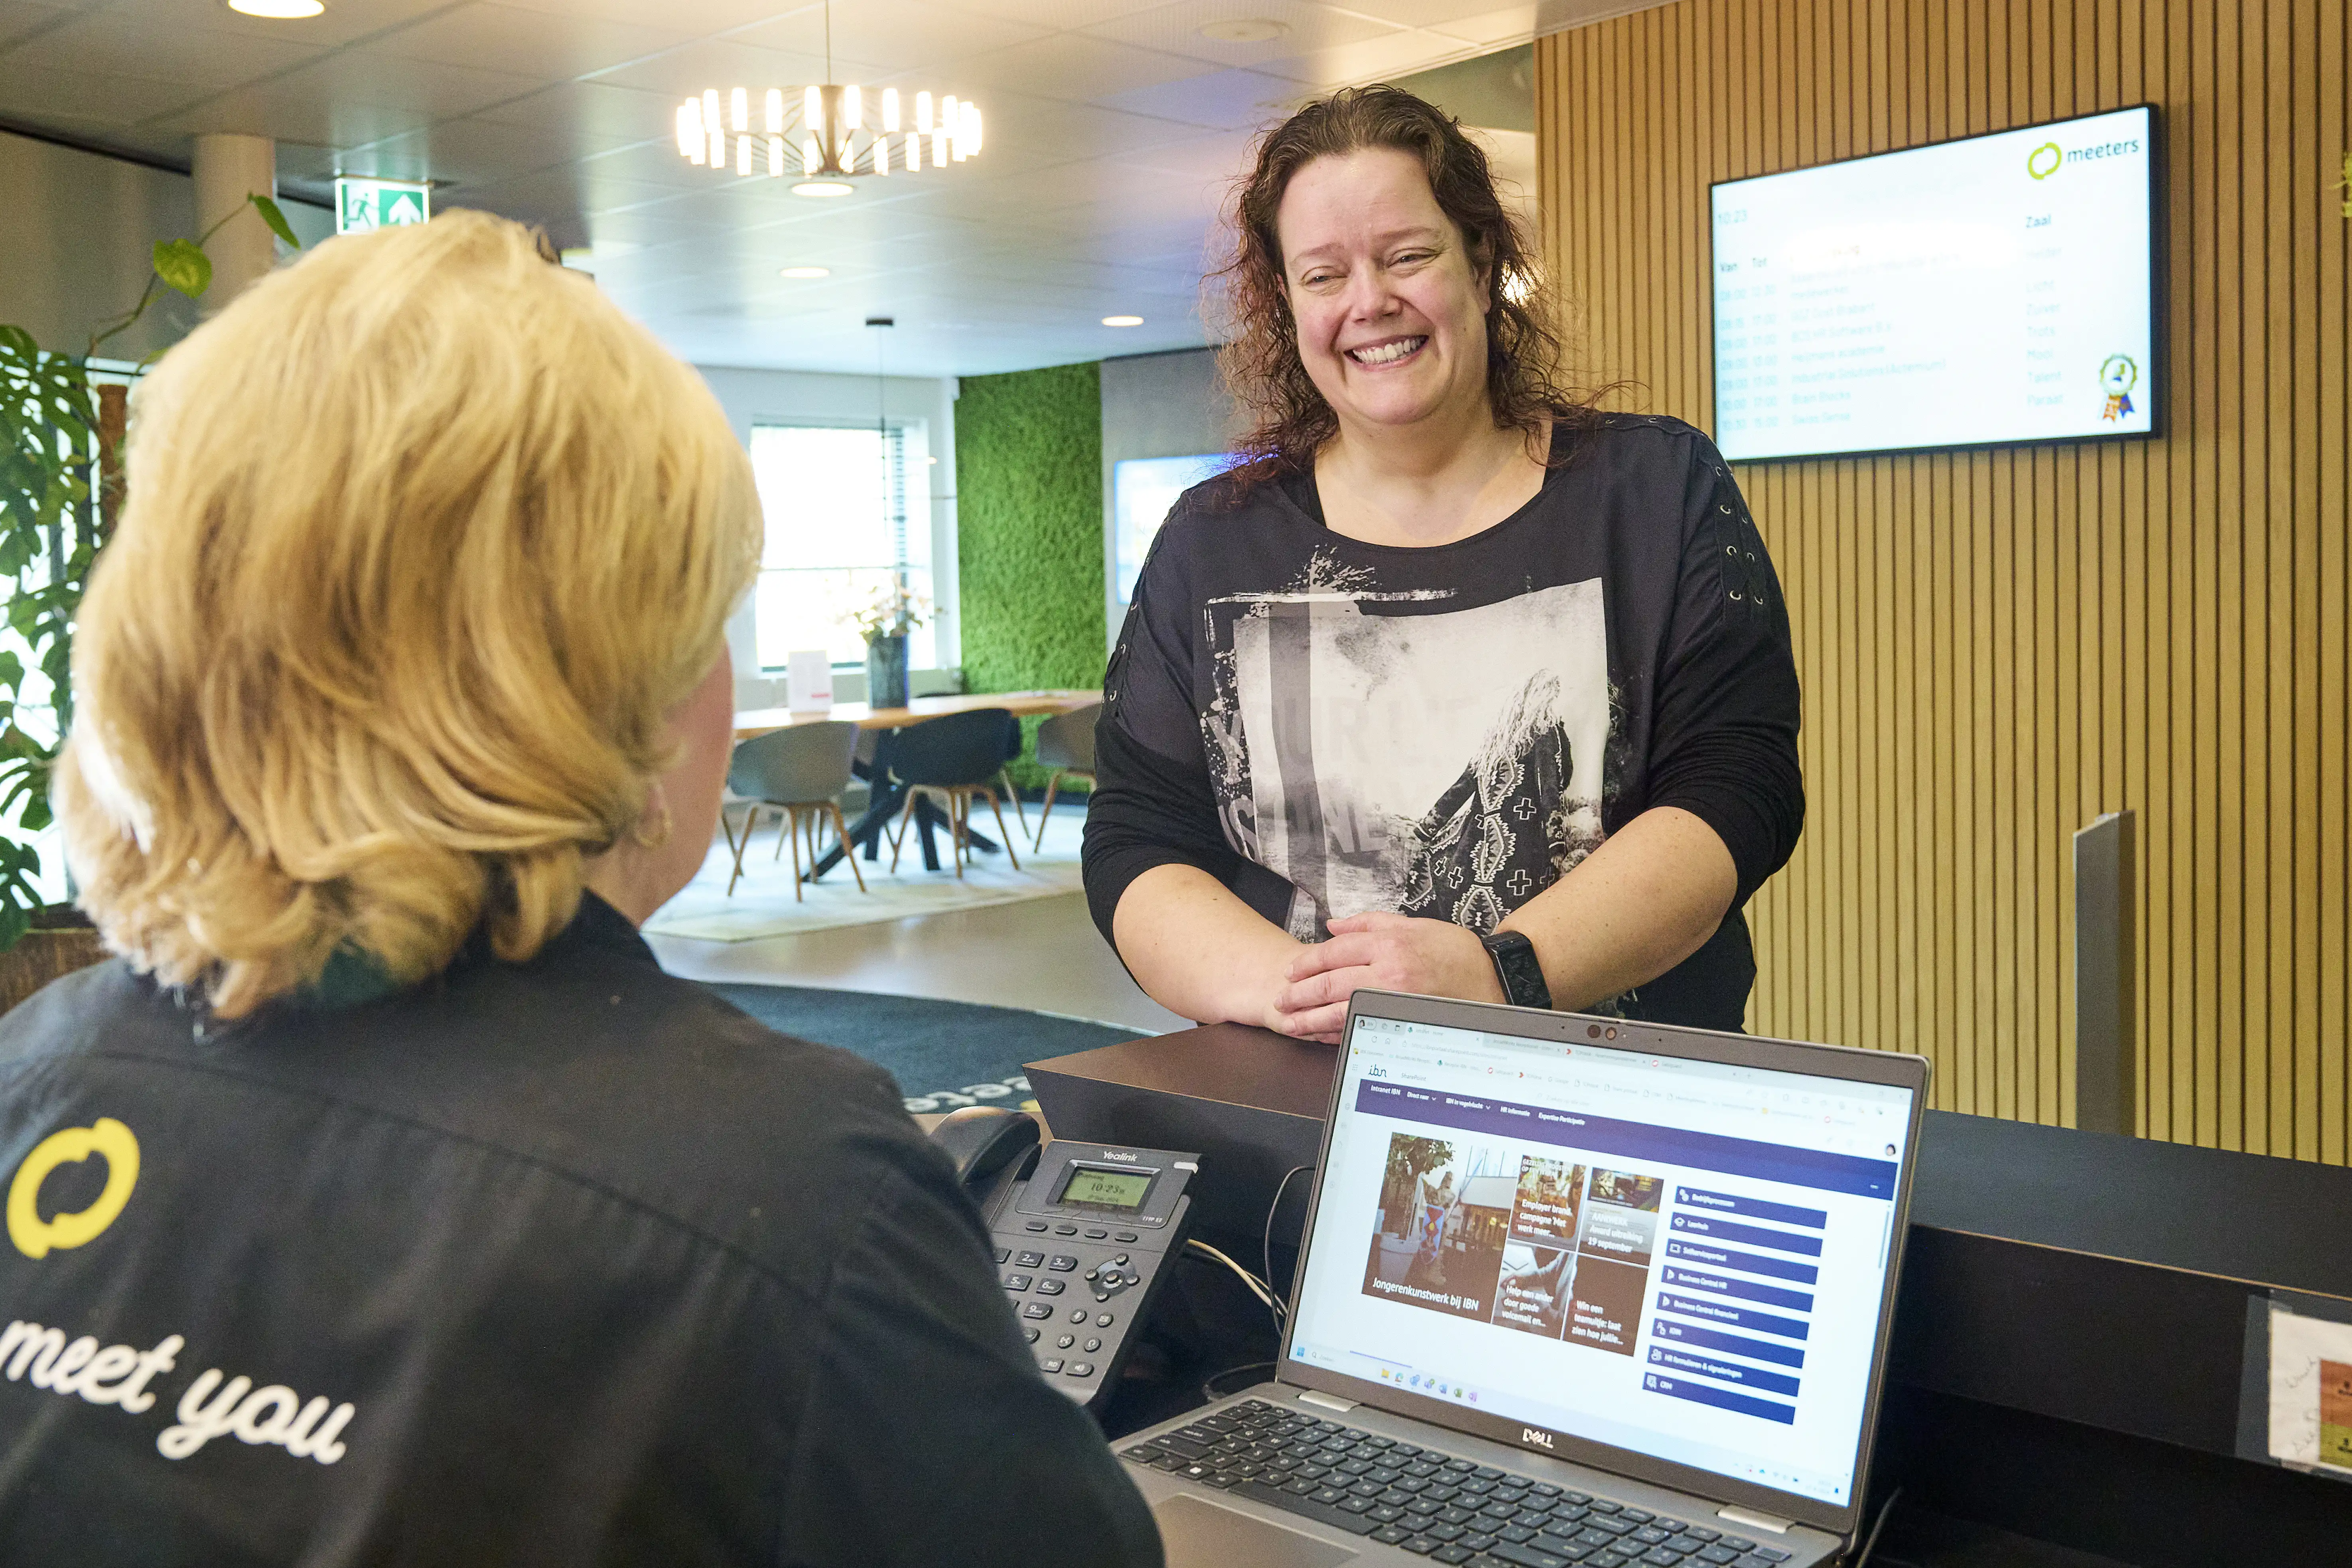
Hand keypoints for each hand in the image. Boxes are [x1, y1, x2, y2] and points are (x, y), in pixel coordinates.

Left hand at [1266, 912, 1505, 1042]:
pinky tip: (1323, 1034)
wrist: (1491, 979)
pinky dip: (1339, 1032)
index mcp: (1389, 943)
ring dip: (1311, 1018)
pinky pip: (1363, 1028)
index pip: (1334, 952)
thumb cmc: (1452, 950)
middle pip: (1331, 984)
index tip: (1290, 972)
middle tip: (1281, 1000)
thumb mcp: (1412, 924)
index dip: (1307, 963)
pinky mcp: (1402, 1022)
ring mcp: (1395, 1001)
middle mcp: (1389, 972)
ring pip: (1341, 1011)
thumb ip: (1368, 923)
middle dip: (1300, 994)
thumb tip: (1332, 925)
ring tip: (1291, 1022)